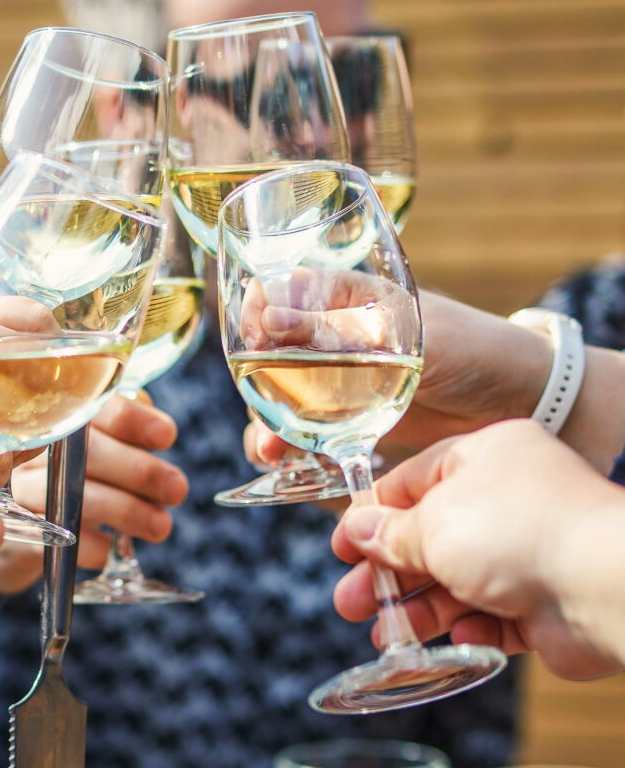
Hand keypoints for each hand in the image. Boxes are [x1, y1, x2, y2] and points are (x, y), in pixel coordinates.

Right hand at [0, 393, 188, 615]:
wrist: (14, 536)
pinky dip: (93, 545)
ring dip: (125, 511)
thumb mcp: (91, 449)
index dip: (131, 419)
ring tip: (160, 526)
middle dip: (139, 471)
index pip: (90, 407)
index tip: (166, 436)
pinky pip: (57, 539)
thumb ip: (120, 430)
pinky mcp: (15, 534)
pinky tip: (112, 547)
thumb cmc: (64, 480)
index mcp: (52, 416)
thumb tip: (157, 430)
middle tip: (177, 489)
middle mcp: (28, 448)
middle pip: (84, 452)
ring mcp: (15, 490)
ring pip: (72, 496)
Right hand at [243, 286, 551, 468]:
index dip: (252, 321)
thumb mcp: (405, 335)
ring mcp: (349, 387)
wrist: (526, 404)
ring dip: (270, 430)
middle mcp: (340, 341)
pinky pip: (315, 441)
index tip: (242, 347)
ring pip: (287, 407)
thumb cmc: (474, 349)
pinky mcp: (361, 428)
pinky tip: (292, 468)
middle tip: (258, 422)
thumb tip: (267, 317)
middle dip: (254, 392)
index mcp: (350, 299)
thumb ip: (340, 330)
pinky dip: (298, 456)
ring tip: (270, 454)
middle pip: (271, 362)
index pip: (280, 299)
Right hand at [331, 420, 624, 680]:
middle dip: (388, 575)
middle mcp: (511, 502)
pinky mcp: (544, 604)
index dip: (374, 517)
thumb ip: (392, 532)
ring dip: (421, 611)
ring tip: (388, 638)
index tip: (341, 549)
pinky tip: (460, 638)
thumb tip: (358, 530)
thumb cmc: (519, 534)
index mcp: (488, 458)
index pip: (417, 480)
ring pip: (458, 585)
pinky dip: (473, 632)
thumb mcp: (435, 524)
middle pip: (432, 539)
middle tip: (351, 604)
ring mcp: (529, 553)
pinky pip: (495, 620)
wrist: (601, 585)